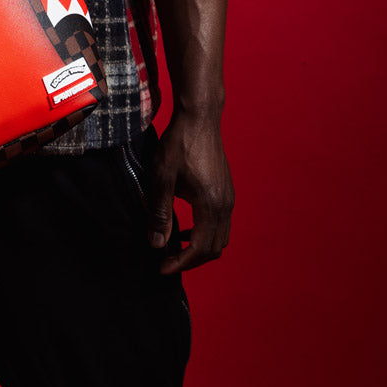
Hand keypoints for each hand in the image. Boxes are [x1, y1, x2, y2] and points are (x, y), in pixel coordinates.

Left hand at [147, 113, 232, 273]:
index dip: (180, 263)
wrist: (199, 118)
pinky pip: (221, 224)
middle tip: (167, 260)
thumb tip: (157, 244)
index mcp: (210, 205)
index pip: (199, 248)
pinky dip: (205, 233)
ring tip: (175, 245)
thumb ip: (160, 213)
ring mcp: (229, 198)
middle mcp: (225, 205)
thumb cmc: (178, 145)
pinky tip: (186, 226)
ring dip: (199, 247)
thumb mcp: (162, 179)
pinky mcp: (227, 191)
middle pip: (214, 248)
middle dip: (191, 260)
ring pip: (220, 238)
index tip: (162, 268)